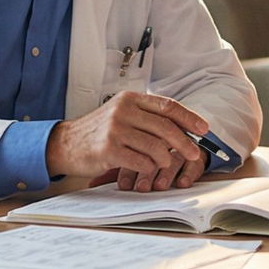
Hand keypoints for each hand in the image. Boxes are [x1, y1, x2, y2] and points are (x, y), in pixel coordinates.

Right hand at [48, 92, 210, 192]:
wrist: (65, 143)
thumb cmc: (98, 131)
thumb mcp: (121, 113)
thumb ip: (146, 116)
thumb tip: (181, 126)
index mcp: (130, 99)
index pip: (167, 106)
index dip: (189, 118)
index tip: (204, 128)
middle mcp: (123, 110)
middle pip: (166, 127)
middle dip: (185, 142)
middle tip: (194, 153)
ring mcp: (115, 129)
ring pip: (155, 146)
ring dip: (166, 159)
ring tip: (166, 165)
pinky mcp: (109, 149)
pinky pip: (140, 161)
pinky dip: (148, 168)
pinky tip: (147, 170)